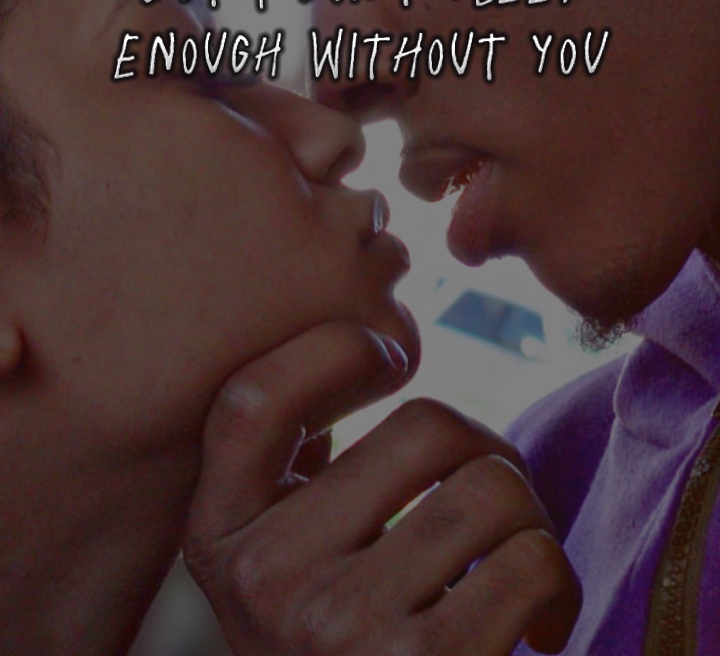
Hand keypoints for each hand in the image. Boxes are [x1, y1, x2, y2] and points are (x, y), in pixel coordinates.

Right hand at [184, 322, 580, 655]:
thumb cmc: (334, 653)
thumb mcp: (275, 569)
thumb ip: (291, 477)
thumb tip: (357, 355)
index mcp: (219, 541)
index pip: (250, 401)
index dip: (332, 351)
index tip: (389, 359)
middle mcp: (266, 582)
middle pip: (424, 426)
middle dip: (483, 447)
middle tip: (490, 496)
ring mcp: (341, 628)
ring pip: (492, 485)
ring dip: (527, 519)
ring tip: (510, 564)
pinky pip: (531, 558)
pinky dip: (555, 584)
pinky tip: (535, 624)